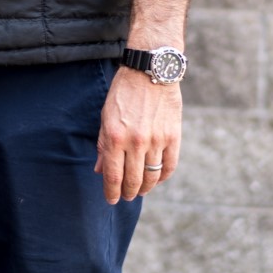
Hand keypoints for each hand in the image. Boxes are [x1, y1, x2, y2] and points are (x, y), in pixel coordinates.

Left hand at [94, 66, 181, 204]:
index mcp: (115, 137)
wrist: (150, 72)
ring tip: (140, 190)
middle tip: (125, 196)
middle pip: (133, 180)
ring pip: (152, 176)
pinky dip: (163, 176)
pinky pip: (169, 165)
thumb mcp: (105, 117)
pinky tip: (157, 179)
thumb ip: (103, 145)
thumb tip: (99, 170)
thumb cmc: (123, 93)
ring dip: (145, 187)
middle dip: (127, 192)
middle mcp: (136, 141)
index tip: (111, 200)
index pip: (113, 175)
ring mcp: (157, 140)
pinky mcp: (173, 136)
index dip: (111, 192)